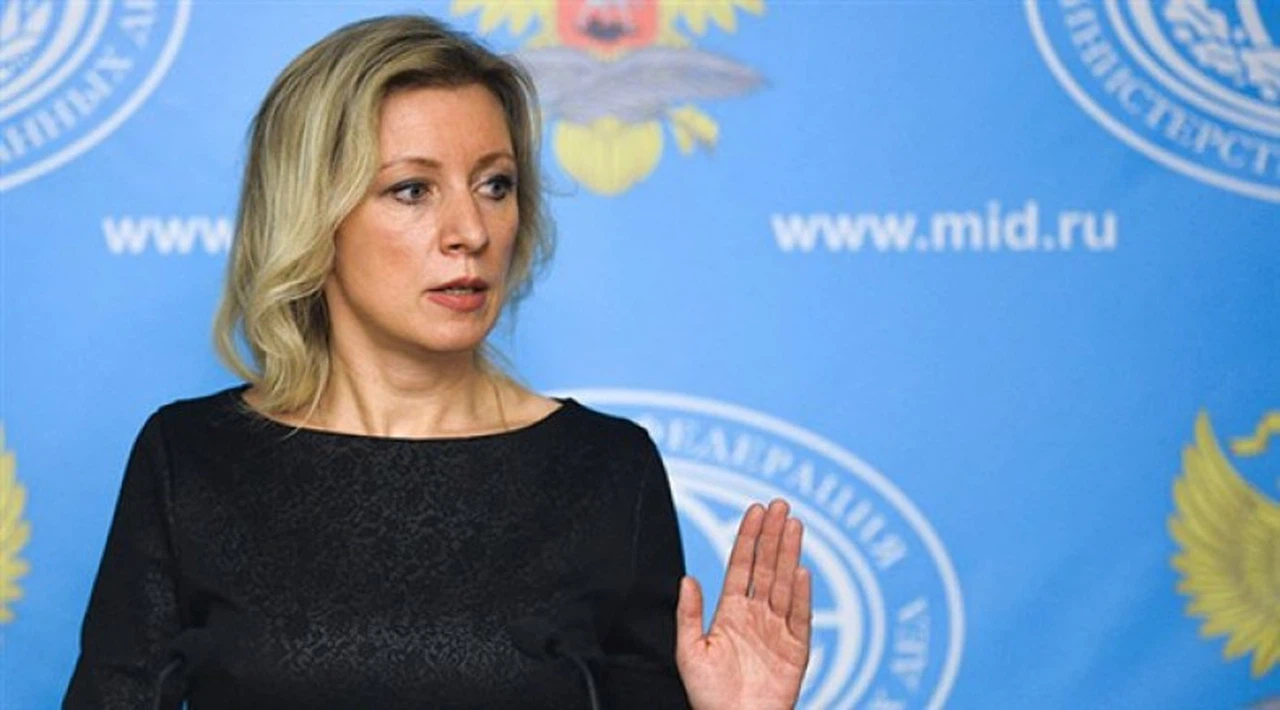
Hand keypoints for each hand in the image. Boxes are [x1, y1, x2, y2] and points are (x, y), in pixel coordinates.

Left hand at [675, 499, 811, 709]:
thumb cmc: (708, 696)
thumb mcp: (689, 652)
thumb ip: (689, 614)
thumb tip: (687, 578)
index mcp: (731, 612)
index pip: (742, 566)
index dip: (748, 538)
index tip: (755, 510)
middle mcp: (757, 615)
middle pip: (766, 567)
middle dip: (772, 535)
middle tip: (780, 505)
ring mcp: (778, 630)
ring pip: (784, 584)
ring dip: (789, 554)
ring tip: (793, 524)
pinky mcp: (796, 650)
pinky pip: (800, 617)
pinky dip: (800, 594)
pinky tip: (800, 570)